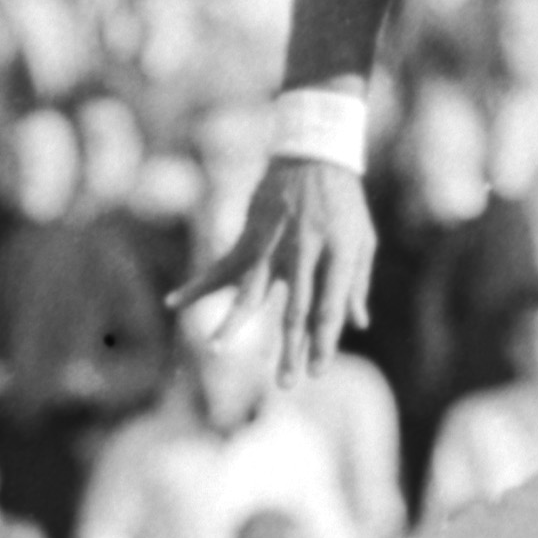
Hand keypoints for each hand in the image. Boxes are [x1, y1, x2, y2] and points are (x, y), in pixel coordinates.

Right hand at [176, 154, 376, 391]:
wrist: (315, 152)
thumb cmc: (345, 201)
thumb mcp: (363, 240)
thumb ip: (357, 283)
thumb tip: (358, 324)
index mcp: (339, 253)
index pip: (331, 308)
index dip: (324, 343)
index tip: (317, 372)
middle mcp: (306, 250)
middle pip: (296, 309)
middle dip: (290, 350)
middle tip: (286, 385)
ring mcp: (275, 243)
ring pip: (251, 289)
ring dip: (233, 321)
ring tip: (216, 348)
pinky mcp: (252, 236)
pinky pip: (222, 265)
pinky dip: (198, 284)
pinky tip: (174, 303)